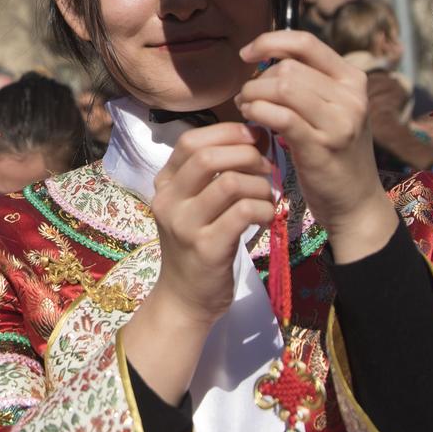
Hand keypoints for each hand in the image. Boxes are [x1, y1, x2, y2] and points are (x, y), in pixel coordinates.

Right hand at [149, 122, 277, 325]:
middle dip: (247, 155)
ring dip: (259, 185)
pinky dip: (263, 208)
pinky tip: (266, 217)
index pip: (191, 141)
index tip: (253, 137)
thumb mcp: (192, 205)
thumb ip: (210, 174)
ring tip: (268, 196)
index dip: (227, 133)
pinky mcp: (207, 248)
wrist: (185, 298)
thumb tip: (252, 136)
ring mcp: (185, 226)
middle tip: (266, 167)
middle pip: (208, 157)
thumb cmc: (196, 245)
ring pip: (230, 183)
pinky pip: (243, 212)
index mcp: (165, 185)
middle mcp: (169, 201)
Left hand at [234, 30, 397, 262]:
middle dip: (257, 79)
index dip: (269, 41)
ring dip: (253, 95)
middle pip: (288, 67)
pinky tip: (251, 119)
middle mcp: (352, 96)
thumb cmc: (336, 154)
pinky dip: (257, 112)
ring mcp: (340, 122)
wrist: (356, 203)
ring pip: (282, 87)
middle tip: (245, 97)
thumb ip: (311, 83)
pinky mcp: (321, 146)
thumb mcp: (334, 111)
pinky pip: (280, 115)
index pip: (305, 42)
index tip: (246, 54)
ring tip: (246, 108)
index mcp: (353, 80)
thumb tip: (269, 57)